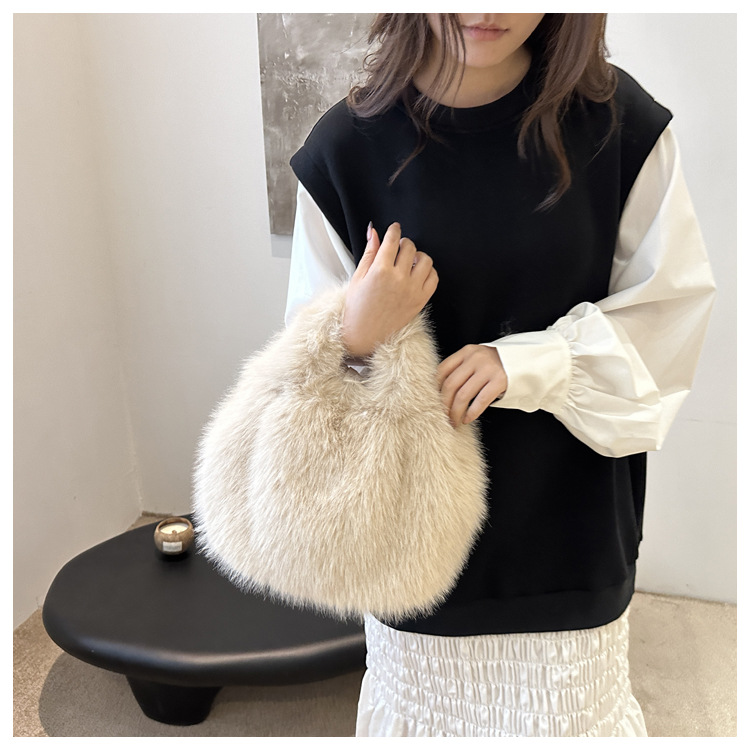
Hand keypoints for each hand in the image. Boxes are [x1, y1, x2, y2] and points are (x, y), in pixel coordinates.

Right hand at [342, 222, 438, 357]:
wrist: (364, 334)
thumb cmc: (357, 308)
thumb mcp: (358, 277)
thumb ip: (369, 252)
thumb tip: (374, 231)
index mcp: (380, 271)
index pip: (393, 240)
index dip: (394, 230)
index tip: (395, 228)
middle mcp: (398, 279)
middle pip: (410, 247)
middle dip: (404, 243)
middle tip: (399, 247)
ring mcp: (412, 290)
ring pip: (425, 260)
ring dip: (418, 256)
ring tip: (409, 261)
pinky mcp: (420, 300)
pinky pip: (434, 278)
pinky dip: (429, 271)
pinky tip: (418, 273)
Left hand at [437, 345, 507, 427]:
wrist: (523, 359)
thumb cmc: (495, 363)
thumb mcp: (476, 358)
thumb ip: (461, 368)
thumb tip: (441, 392)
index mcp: (466, 352)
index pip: (443, 370)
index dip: (436, 388)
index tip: (433, 401)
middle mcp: (475, 358)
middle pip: (451, 385)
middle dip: (444, 404)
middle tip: (442, 416)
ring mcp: (488, 369)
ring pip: (463, 395)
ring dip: (456, 412)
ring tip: (454, 421)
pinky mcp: (500, 381)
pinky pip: (481, 400)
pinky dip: (471, 413)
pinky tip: (467, 419)